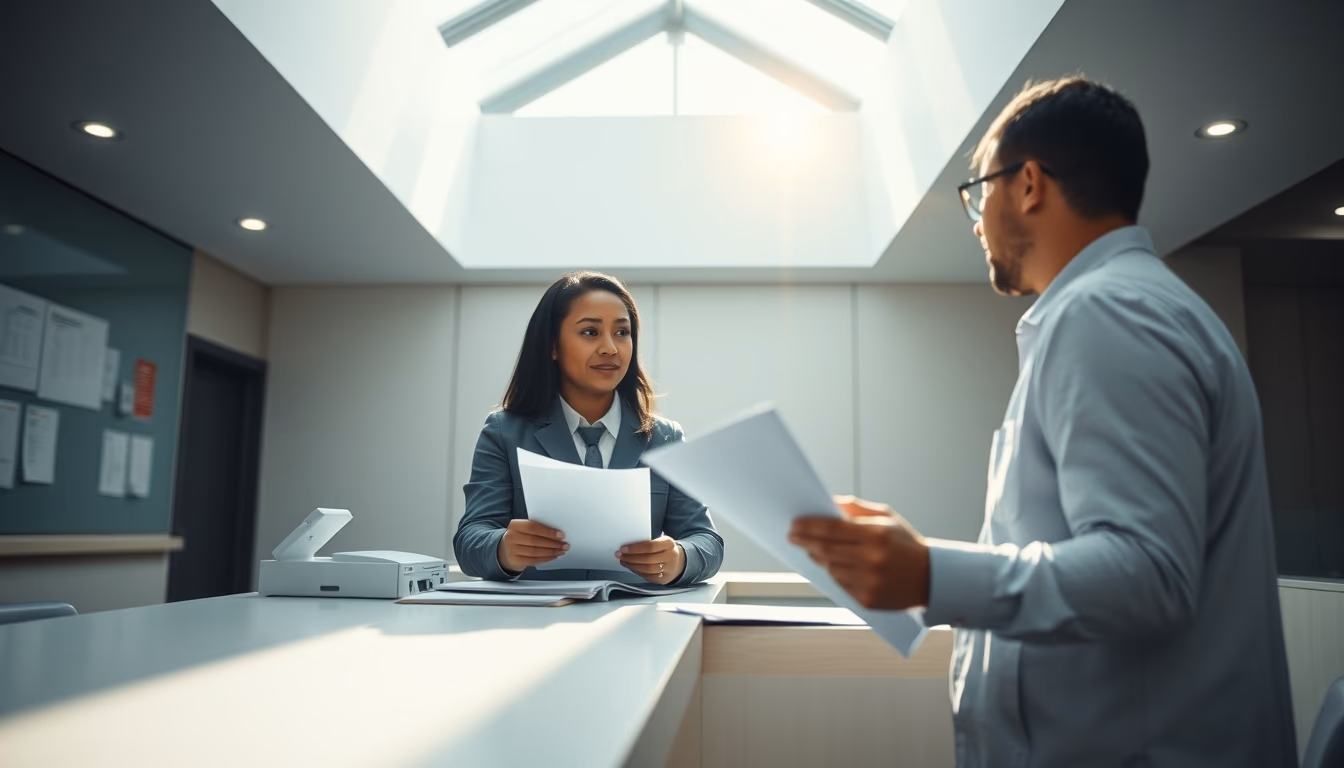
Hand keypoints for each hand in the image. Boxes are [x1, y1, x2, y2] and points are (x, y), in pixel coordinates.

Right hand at [497, 519, 567, 572]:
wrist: (505, 550)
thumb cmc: (520, 537)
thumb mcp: (524, 529)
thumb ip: (537, 529)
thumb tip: (557, 533)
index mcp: (515, 525)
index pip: (533, 527)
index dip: (548, 531)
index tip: (561, 535)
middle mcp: (511, 537)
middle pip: (535, 540)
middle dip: (553, 543)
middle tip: (564, 544)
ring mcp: (512, 550)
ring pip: (535, 551)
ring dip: (551, 552)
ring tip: (561, 551)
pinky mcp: (515, 561)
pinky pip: (534, 560)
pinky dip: (546, 558)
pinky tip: (553, 556)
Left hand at [617, 536, 684, 583]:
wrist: (679, 561)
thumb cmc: (665, 549)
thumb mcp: (661, 541)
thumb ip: (648, 543)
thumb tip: (628, 547)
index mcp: (669, 544)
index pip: (650, 546)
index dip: (635, 548)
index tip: (623, 548)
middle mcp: (671, 556)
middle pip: (647, 559)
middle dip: (631, 558)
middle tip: (620, 555)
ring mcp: (669, 569)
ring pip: (647, 569)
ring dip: (632, 565)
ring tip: (624, 561)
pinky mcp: (664, 579)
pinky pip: (648, 576)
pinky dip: (637, 572)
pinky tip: (631, 567)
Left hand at [788, 496, 929, 609]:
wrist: (931, 578)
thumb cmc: (906, 544)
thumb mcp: (887, 518)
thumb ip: (856, 508)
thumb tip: (829, 503)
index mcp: (876, 535)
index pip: (831, 529)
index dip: (809, 526)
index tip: (794, 524)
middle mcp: (872, 559)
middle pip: (825, 549)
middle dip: (805, 542)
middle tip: (793, 537)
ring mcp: (869, 582)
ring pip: (830, 568)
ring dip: (820, 558)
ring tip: (815, 550)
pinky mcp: (867, 600)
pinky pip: (840, 585)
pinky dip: (835, 575)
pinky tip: (836, 567)